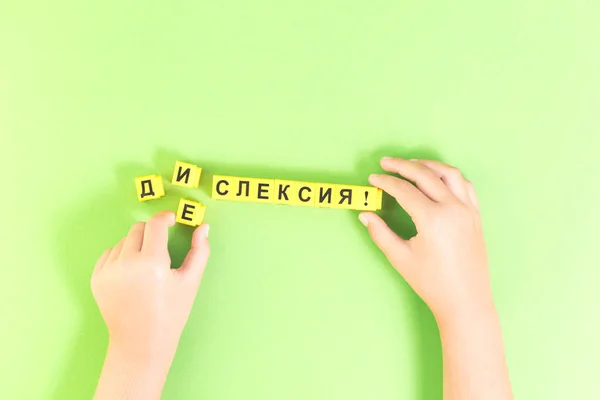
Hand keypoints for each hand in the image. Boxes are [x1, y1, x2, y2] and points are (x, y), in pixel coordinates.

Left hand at [91, 210, 209, 362]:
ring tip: (147, 266)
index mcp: (152, 263)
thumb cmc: (171, 313)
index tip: (171, 220)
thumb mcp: (190, 282)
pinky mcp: (96, 279)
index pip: (155, 225)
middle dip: (152, 232)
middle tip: (161, 248)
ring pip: (123, 240)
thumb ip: (200, 251)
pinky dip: (121, 256)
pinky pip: (109, 254)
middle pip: (138, 229)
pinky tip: (132, 274)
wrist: (141, 343)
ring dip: (136, 244)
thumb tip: (203, 226)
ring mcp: (108, 271)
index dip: (165, 218)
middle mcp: (126, 264)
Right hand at [360, 158, 493, 325]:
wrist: (465, 300)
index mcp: (433, 219)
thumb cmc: (431, 282)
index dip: (386, 182)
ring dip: (428, 165)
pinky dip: (449, 175)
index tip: (373, 179)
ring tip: (410, 165)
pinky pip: (465, 185)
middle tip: (386, 162)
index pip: (404, 190)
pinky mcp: (476, 215)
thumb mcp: (400, 258)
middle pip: (425, 174)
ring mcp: (468, 210)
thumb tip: (365, 214)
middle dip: (403, 166)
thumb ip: (380, 233)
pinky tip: (436, 177)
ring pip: (448, 173)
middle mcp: (452, 208)